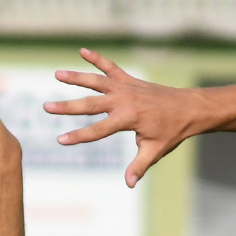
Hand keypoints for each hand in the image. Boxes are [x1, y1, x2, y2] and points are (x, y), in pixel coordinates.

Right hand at [45, 48, 201, 187]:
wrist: (189, 108)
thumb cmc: (172, 131)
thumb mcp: (155, 150)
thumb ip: (139, 166)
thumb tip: (129, 184)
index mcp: (128, 118)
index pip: (98, 130)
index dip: (79, 136)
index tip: (60, 139)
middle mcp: (124, 100)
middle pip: (90, 104)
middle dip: (67, 107)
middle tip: (47, 107)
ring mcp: (126, 87)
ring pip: (96, 80)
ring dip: (76, 77)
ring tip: (57, 74)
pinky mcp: (129, 80)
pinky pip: (110, 67)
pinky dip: (97, 59)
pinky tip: (82, 51)